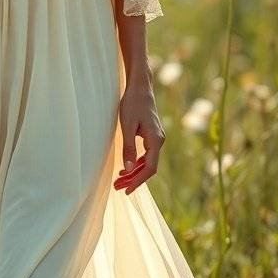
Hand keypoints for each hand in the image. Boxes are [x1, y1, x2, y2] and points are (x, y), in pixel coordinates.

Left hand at [113, 74, 164, 195]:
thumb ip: (129, 147)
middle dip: (133, 179)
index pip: (150, 168)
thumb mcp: (127, 126)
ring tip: (119, 181)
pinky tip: (125, 168)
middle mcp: (159, 141)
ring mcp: (157, 138)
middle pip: (149, 167)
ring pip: (147, 162)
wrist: (140, 87)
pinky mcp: (152, 136)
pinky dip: (136, 163)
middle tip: (118, 188)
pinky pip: (146, 155)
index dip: (138, 180)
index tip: (127, 190)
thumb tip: (128, 168)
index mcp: (156, 140)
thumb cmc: (132, 103)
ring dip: (134, 172)